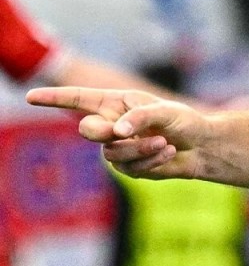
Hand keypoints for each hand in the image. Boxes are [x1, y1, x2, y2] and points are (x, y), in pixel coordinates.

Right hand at [25, 86, 207, 178]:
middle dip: (102, 132)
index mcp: (115, 103)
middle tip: (121, 132)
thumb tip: (116, 132)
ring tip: (163, 141)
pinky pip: (130, 167)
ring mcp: (117, 148)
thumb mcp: (166, 112)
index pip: (78, 100)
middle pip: (88, 131)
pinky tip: (168, 152)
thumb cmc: (183, 121)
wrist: (201, 146)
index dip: (53, 99)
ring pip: (112, 153)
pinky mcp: (129, 167)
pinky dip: (151, 159)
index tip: (30, 97)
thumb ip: (140, 117)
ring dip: (140, 148)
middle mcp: (111, 124)